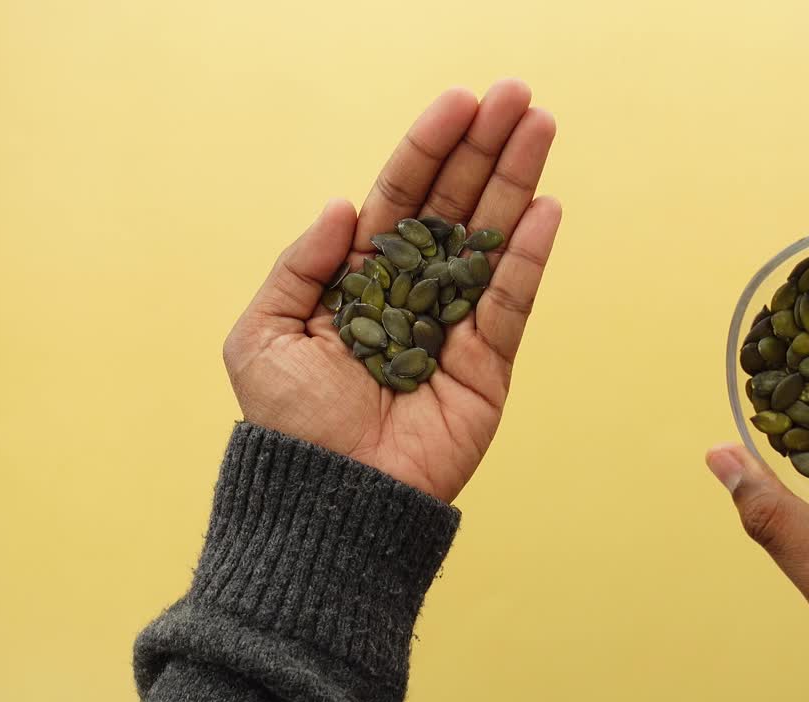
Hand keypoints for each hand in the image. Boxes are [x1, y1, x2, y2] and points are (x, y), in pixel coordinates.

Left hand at [223, 80, 558, 502]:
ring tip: (541, 127)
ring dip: (517, 182)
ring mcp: (453, 326)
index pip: (400, 197)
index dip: (428, 148)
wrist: (327, 499)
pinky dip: (529, 257)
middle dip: (485, 148)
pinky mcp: (486, 366)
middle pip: (455, 204)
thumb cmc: (288, 423)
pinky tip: (545, 209)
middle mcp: (411, 291)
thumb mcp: (263, 334)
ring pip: (490, 240)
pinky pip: (510, 302)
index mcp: (360, 277)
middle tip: (517, 95)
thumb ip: (300, 265)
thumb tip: (343, 207)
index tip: (459, 102)